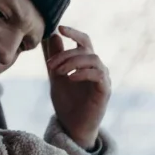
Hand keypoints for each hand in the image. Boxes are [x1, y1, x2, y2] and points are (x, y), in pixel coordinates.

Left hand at [45, 26, 111, 149]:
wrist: (73, 126)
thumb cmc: (67, 102)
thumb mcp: (56, 77)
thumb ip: (55, 58)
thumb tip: (52, 35)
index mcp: (86, 63)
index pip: (84, 41)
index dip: (74, 32)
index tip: (60, 28)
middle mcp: (97, 67)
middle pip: (85, 49)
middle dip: (65, 54)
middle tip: (49, 65)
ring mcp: (103, 78)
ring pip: (92, 59)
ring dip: (72, 62)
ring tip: (57, 72)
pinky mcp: (105, 90)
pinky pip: (98, 74)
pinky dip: (83, 73)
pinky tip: (70, 78)